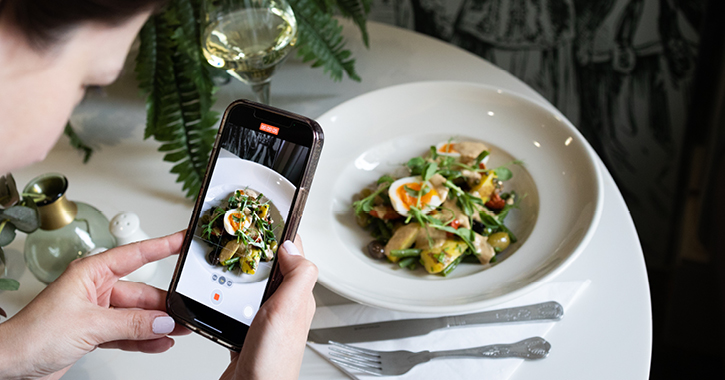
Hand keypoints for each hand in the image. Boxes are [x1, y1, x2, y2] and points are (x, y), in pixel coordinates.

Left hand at [0, 231, 189, 379]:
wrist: (10, 364)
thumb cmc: (32, 334)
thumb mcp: (89, 325)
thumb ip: (130, 323)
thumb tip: (161, 321)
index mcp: (90, 273)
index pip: (135, 255)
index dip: (162, 245)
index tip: (183, 239)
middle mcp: (95, 290)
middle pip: (140, 292)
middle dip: (163, 304)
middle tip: (185, 310)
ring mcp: (96, 313)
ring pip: (137, 315)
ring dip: (157, 324)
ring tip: (180, 329)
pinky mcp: (96, 333)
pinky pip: (128, 333)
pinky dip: (144, 339)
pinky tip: (159, 342)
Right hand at [220, 237, 317, 379]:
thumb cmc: (273, 360)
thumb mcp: (288, 309)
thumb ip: (297, 275)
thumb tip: (292, 246)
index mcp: (298, 297)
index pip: (294, 256)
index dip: (282, 235)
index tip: (270, 216)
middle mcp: (283, 306)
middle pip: (271, 268)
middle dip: (257, 250)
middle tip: (243, 232)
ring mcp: (264, 318)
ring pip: (252, 285)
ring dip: (240, 272)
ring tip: (228, 255)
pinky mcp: (246, 330)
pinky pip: (236, 304)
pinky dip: (227, 295)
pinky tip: (219, 290)